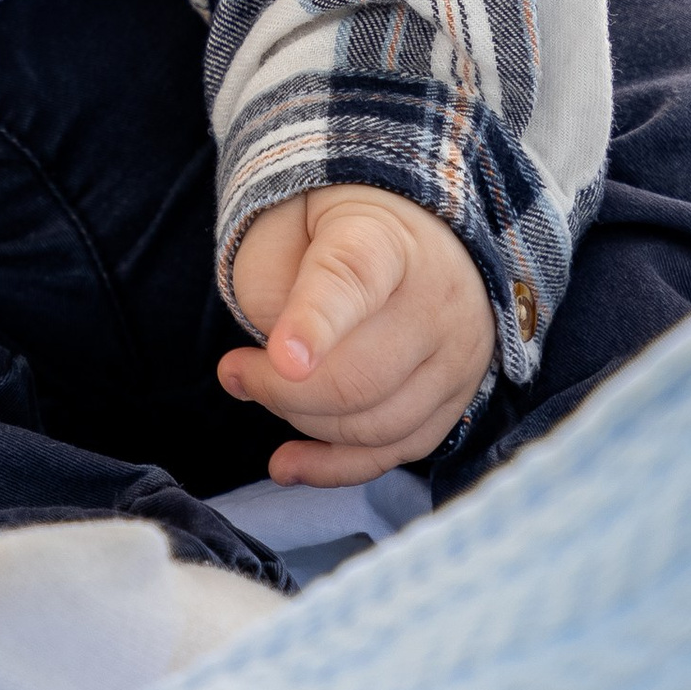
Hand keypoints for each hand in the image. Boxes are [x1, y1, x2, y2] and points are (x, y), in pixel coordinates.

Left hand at [217, 183, 495, 483]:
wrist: (412, 226)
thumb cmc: (330, 228)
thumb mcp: (286, 223)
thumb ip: (272, 284)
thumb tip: (279, 369)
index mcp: (386, 239)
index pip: (352, 282)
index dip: (315, 322)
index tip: (282, 357)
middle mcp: (437, 300)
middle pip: (361, 375)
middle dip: (280, 388)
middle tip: (234, 371)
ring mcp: (456, 356)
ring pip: (377, 424)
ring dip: (303, 422)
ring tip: (259, 390)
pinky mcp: (456, 400)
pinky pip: (397, 451)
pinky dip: (337, 466)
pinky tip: (288, 464)